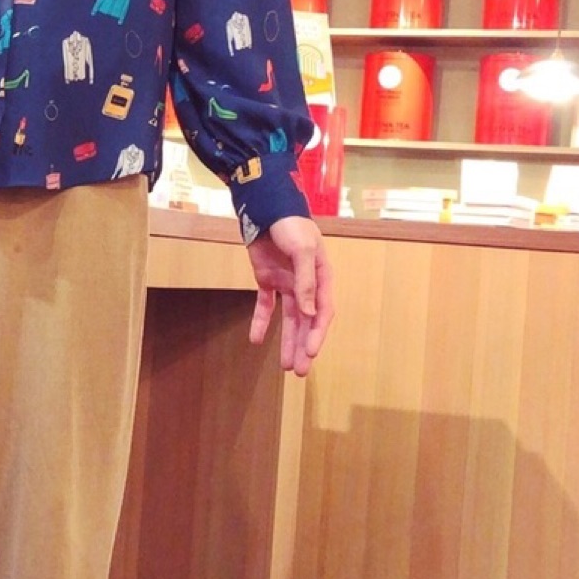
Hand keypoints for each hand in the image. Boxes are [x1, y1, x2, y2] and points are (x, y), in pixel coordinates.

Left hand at [246, 214, 333, 376]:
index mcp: (322, 277)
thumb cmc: (291, 224)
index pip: (322, 312)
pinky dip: (261, 322)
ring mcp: (287, 283)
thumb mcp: (303, 250)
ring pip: (289, 319)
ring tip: (286, 366)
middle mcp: (307, 284)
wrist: (266, 207)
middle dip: (304, 346)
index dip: (317, 334)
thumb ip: (307, 282)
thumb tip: (310, 314)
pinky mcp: (267, 280)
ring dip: (287, 341)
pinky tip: (256, 340)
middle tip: (299, 371)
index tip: (311, 353)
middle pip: (307, 322)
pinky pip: (266, 306)